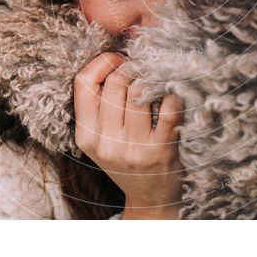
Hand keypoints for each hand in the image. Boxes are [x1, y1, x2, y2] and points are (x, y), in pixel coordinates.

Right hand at [73, 53, 183, 218]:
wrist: (151, 199)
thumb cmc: (127, 158)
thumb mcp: (100, 138)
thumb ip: (99, 105)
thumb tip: (114, 58)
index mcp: (86, 136)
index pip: (83, 83)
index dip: (102, 62)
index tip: (118, 59)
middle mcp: (106, 143)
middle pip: (115, 82)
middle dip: (130, 67)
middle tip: (142, 66)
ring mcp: (134, 149)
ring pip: (140, 91)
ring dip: (151, 78)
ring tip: (157, 78)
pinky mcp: (161, 152)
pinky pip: (168, 109)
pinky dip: (173, 95)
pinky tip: (173, 94)